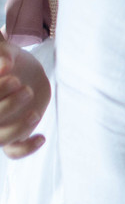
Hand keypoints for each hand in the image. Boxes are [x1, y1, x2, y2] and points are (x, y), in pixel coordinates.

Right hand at [0, 41, 48, 158]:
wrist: (23, 72)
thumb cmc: (8, 58)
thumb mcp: (5, 51)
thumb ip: (3, 53)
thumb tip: (5, 65)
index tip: (13, 77)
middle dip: (8, 106)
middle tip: (27, 89)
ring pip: (0, 139)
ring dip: (18, 128)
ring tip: (35, 113)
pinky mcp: (14, 134)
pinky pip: (13, 152)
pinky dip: (26, 149)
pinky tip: (41, 137)